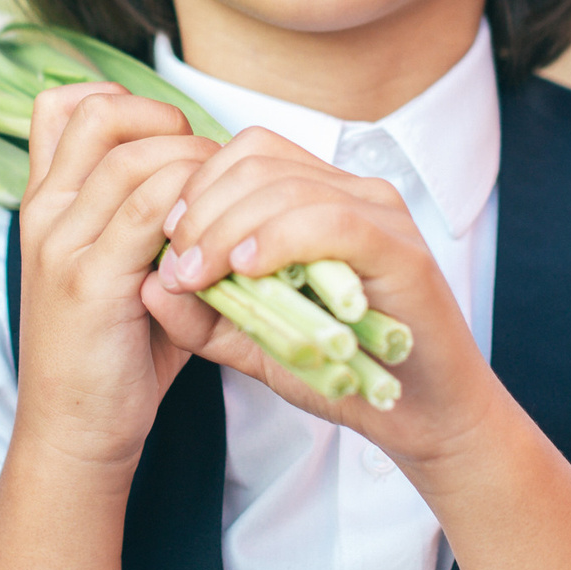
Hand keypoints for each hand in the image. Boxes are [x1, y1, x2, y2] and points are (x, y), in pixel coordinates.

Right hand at [15, 83, 217, 475]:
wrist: (73, 431)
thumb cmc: (111, 350)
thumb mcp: (116, 267)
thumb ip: (140, 219)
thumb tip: (208, 173)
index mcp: (45, 202)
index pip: (64, 104)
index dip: (129, 104)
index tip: (174, 143)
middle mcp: (44, 212)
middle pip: (102, 114)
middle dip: (170, 125)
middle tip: (207, 173)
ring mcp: (60, 244)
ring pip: (135, 159)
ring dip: (195, 170)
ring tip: (222, 209)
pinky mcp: (89, 282)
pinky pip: (149, 213)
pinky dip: (194, 213)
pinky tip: (215, 244)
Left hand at [147, 127, 506, 468]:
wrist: (424, 417)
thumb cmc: (348, 372)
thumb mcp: (257, 341)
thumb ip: (204, 316)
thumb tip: (146, 282)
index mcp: (322, 196)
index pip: (248, 152)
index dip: (197, 185)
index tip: (168, 241)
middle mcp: (355, 191)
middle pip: (258, 159)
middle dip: (202, 207)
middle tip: (177, 265)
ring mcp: (383, 215)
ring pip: (287, 185)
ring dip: (227, 227)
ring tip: (199, 275)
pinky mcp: (403, 251)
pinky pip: (333, 222)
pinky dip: (279, 239)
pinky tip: (247, 269)